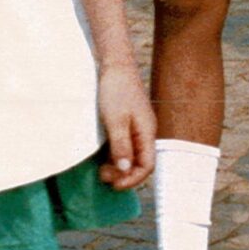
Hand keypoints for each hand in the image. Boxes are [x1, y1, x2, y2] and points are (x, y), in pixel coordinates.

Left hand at [96, 64, 155, 191]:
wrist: (114, 64)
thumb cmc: (116, 90)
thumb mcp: (116, 120)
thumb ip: (121, 146)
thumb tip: (125, 170)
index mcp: (147, 132)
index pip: (147, 165)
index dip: (132, 179)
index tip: (114, 185)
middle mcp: (144, 132)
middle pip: (140, 163)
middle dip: (123, 175)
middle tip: (102, 176)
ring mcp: (135, 127)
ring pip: (131, 156)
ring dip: (117, 166)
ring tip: (100, 170)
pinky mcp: (126, 123)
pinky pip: (124, 146)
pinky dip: (114, 155)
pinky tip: (102, 157)